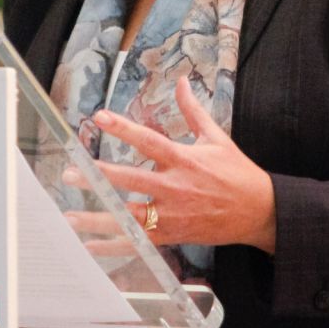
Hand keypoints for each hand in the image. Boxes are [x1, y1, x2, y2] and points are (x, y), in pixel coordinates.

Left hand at [64, 76, 276, 252]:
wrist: (259, 212)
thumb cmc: (237, 173)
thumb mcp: (216, 138)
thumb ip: (192, 110)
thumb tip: (181, 81)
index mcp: (184, 160)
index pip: (148, 141)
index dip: (124, 129)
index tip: (99, 117)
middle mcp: (175, 188)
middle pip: (131, 181)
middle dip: (99, 178)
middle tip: (69, 173)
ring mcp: (172, 215)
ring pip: (130, 217)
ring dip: (99, 217)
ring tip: (71, 216)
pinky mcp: (172, 236)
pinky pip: (138, 242)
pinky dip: (113, 246)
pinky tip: (89, 246)